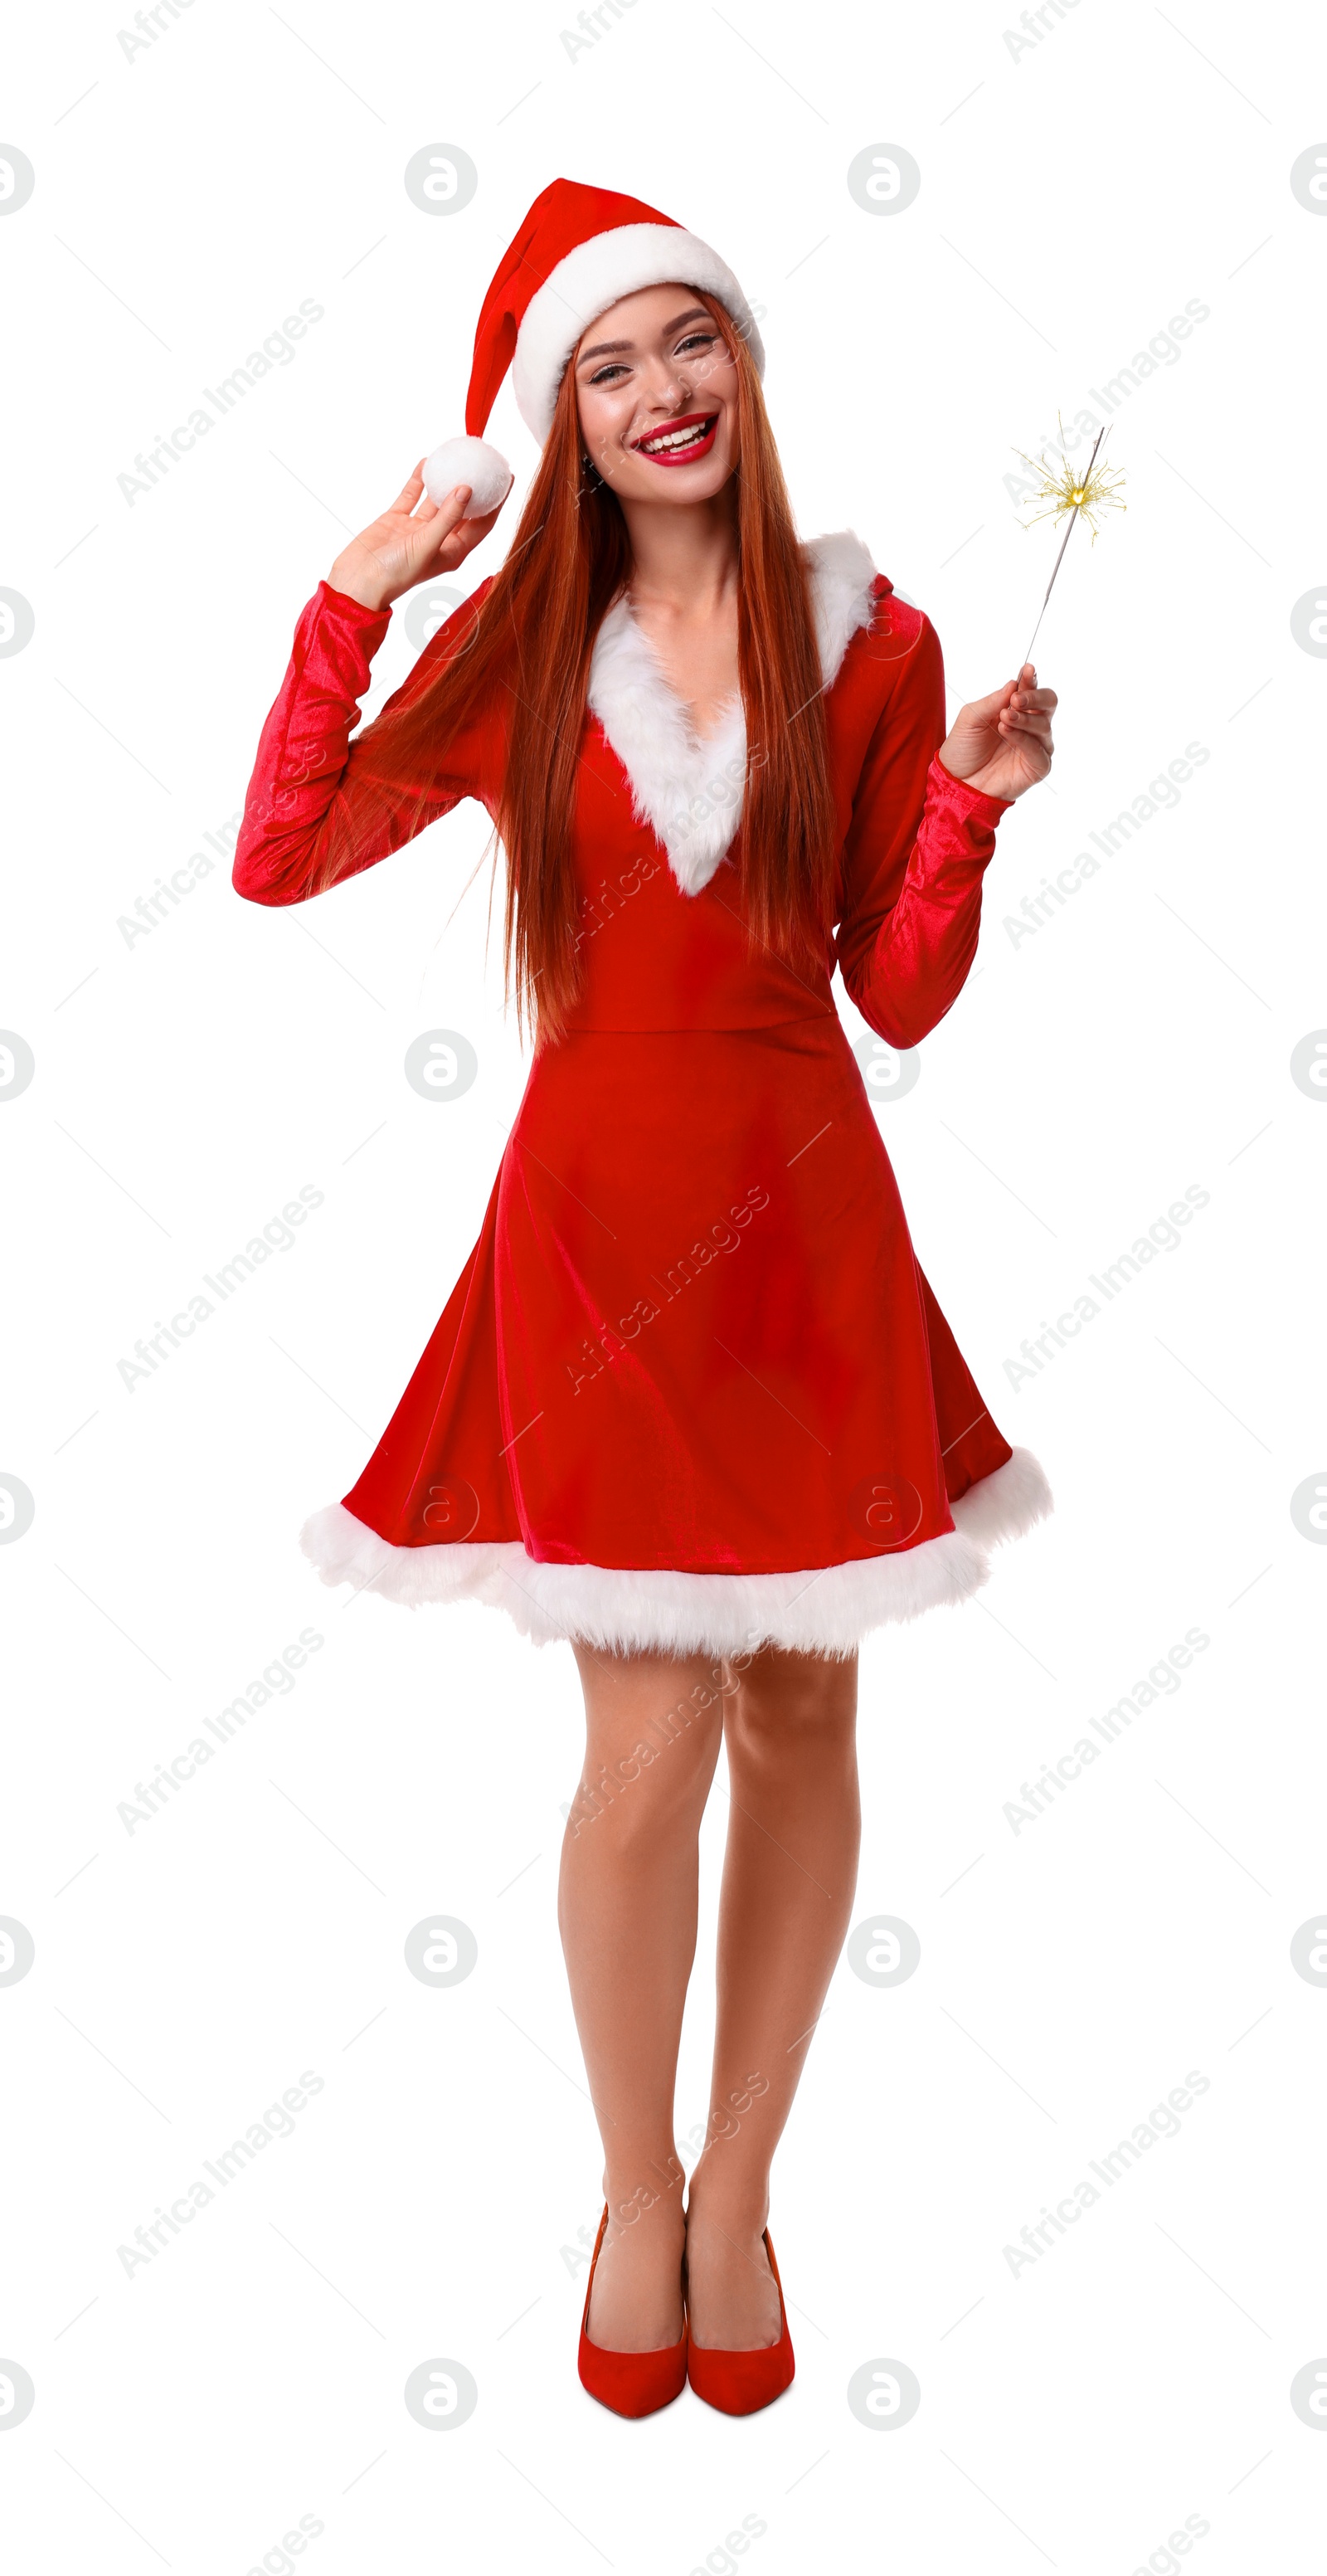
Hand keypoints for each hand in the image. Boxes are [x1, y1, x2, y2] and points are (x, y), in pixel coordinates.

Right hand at [327, 462, 508, 612]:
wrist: (358, 581)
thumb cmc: (395, 574)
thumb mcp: (427, 545)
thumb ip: (448, 517)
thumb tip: (467, 489)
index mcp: (453, 552)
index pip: (483, 524)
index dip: (497, 502)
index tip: (506, 477)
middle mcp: (439, 540)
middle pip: (465, 509)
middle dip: (477, 487)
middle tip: (485, 462)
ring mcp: (417, 529)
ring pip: (437, 499)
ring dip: (447, 479)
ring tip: (458, 456)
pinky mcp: (397, 521)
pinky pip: (412, 495)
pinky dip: (419, 480)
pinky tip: (426, 461)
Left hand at [938, 663, 1056, 801]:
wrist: (956, 781)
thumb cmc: (964, 749)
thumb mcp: (971, 718)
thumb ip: (992, 701)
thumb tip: (1013, 684)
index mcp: (1016, 709)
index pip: (1031, 689)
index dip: (1031, 678)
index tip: (1027, 670)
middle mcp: (1030, 725)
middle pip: (1049, 702)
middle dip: (1035, 696)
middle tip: (1016, 699)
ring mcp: (1036, 745)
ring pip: (1044, 725)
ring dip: (1024, 718)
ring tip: (1004, 718)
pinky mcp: (1037, 767)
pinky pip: (1039, 750)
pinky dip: (1024, 739)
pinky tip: (1007, 732)